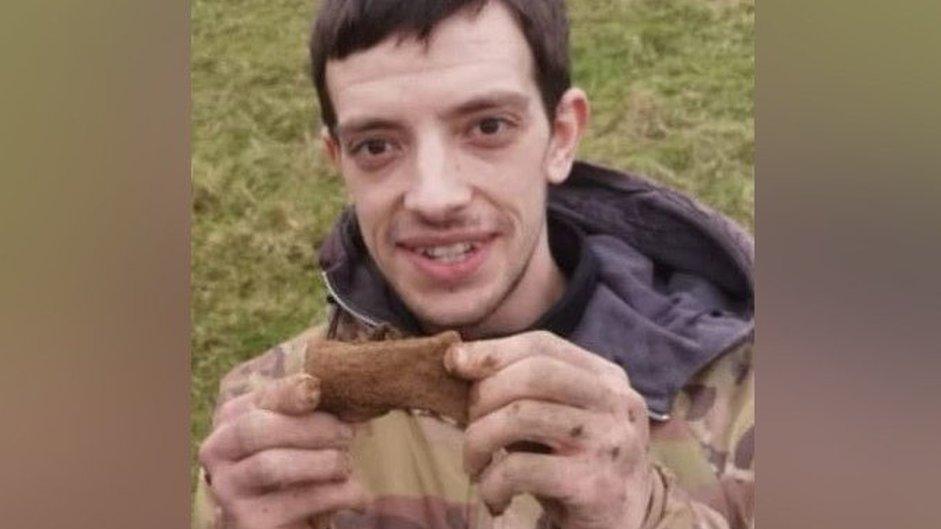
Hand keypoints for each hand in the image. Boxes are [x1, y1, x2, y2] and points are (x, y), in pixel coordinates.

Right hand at [198, 374, 369, 528]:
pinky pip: (295, 501)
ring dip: (320, 461)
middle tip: (347, 433)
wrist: (286, 523)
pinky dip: (335, 495)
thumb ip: (307, 413)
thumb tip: (339, 391)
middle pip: (256, 428)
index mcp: (230, 421)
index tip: (316, 388)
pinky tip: (359, 496)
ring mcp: (227, 489)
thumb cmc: (297, 471)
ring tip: (347, 466)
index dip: (287, 392)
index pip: (257, 399)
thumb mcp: (296, 436)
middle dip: (308, 427)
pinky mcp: (248, 522)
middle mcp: (217, 452)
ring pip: (270, 465)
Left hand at [445, 331, 653, 528]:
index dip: (494, 350)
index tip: (454, 363)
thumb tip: (459, 359)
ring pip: (521, 416)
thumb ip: (524, 391)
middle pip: (534, 373)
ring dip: (478, 441)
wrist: (618, 527)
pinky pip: (521, 469)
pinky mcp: (595, 485)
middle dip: (485, 395)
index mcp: (609, 379)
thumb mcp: (556, 420)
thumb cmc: (575, 467)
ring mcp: (610, 443)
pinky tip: (494, 497)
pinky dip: (492, 483)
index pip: (545, 345)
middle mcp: (617, 404)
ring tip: (474, 464)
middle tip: (469, 427)